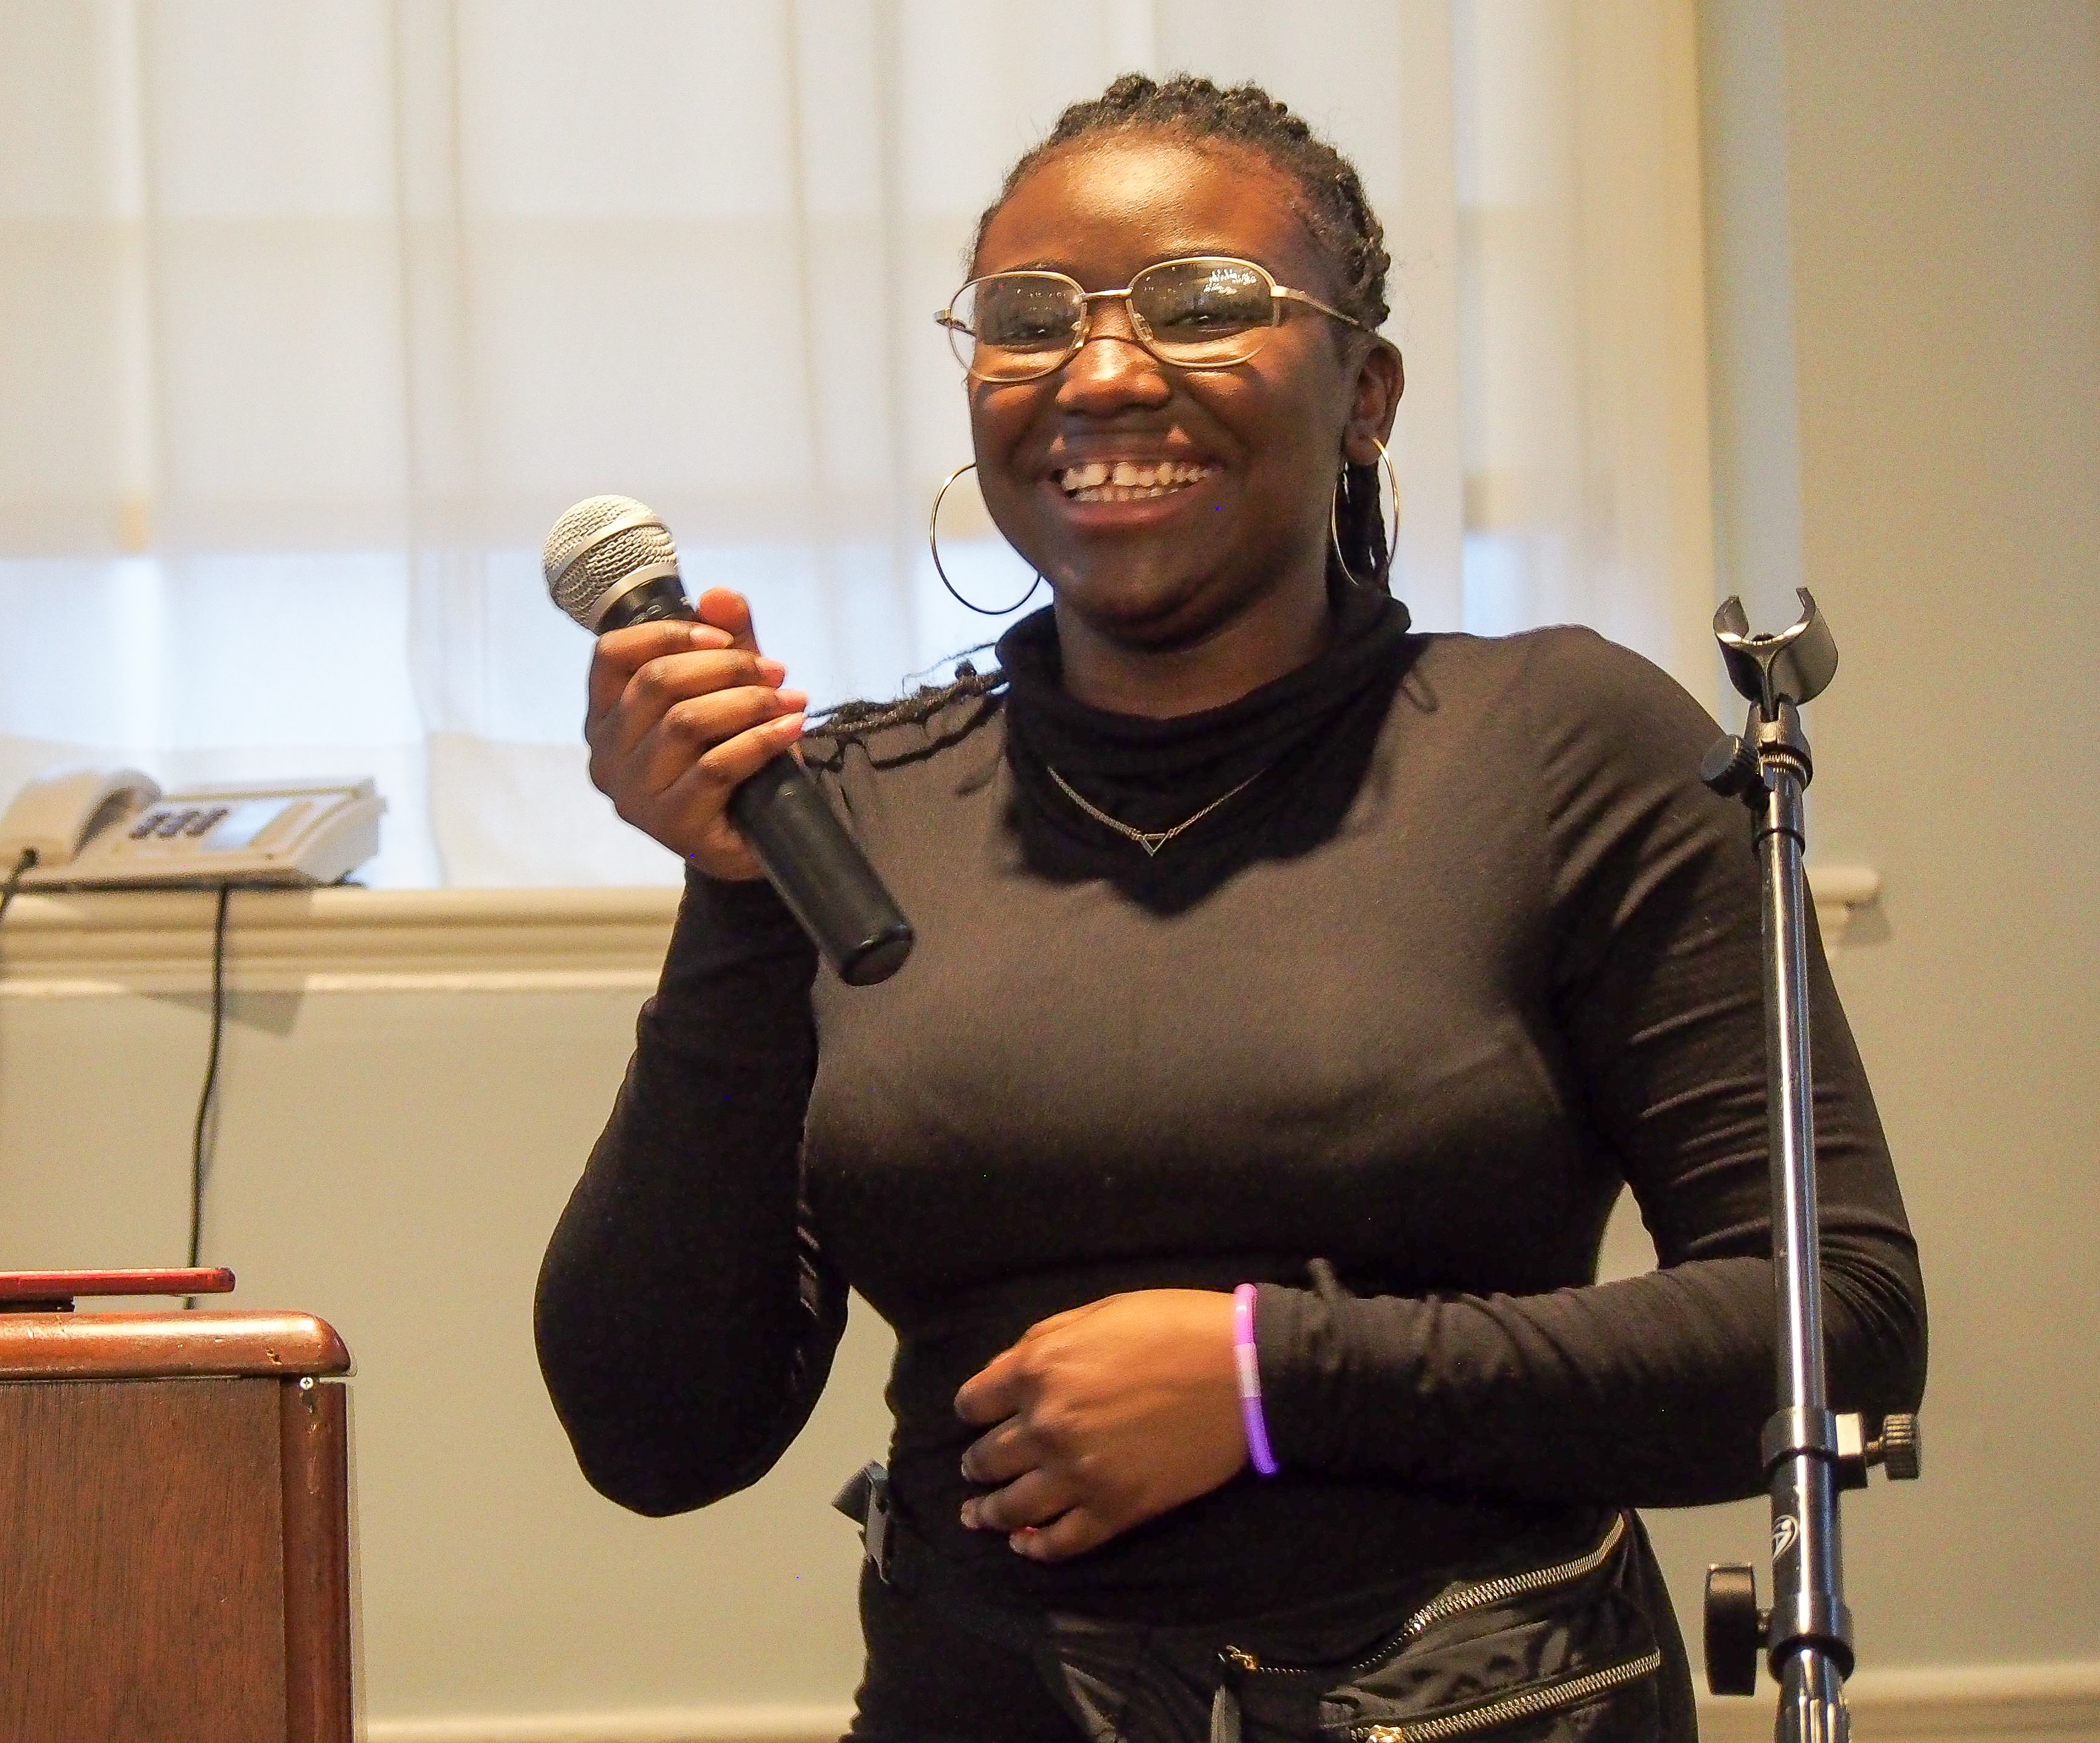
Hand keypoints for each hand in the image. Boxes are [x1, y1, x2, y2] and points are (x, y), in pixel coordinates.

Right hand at [583, 587, 806, 878]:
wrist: (758, 838)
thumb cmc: (732, 756)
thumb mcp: (730, 690)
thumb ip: (724, 641)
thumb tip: (719, 596)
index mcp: (605, 717)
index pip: (611, 654)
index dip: (668, 633)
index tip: (724, 638)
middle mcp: (606, 756)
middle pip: (655, 683)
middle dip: (726, 667)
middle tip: (776, 671)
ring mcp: (633, 796)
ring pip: (685, 723)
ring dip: (748, 703)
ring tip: (790, 701)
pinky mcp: (671, 827)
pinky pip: (714, 768)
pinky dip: (760, 741)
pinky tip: (790, 729)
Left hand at [953, 1289, 1245, 1561]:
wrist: (1242, 1370)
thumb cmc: (1172, 1326)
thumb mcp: (1097, 1312)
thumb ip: (1040, 1343)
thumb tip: (1003, 1375)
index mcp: (1038, 1370)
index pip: (975, 1403)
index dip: (973, 1410)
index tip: (977, 1417)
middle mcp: (1046, 1426)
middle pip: (988, 1457)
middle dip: (977, 1463)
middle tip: (975, 1469)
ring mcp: (1079, 1474)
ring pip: (1013, 1507)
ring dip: (988, 1513)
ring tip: (978, 1516)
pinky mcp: (1115, 1510)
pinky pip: (1061, 1542)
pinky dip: (1036, 1548)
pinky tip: (1025, 1546)